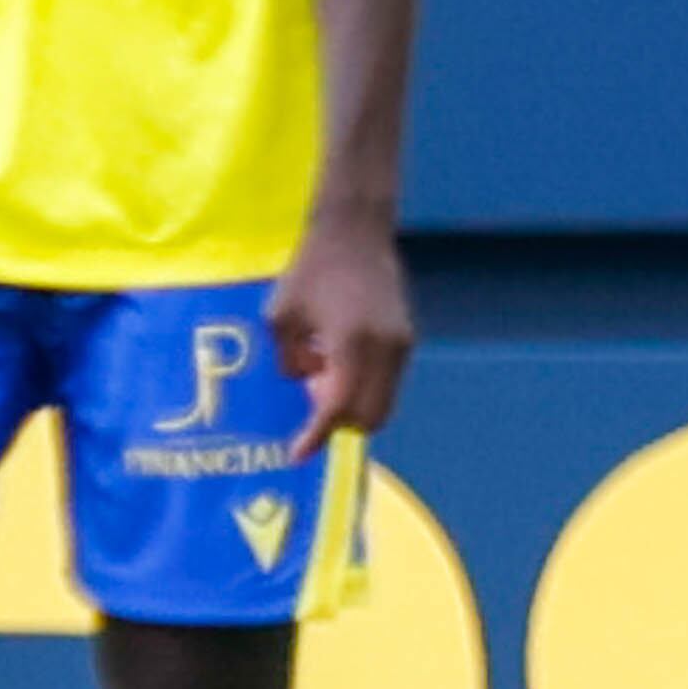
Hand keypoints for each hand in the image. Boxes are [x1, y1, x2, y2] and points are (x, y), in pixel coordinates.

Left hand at [271, 209, 413, 454]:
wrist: (355, 234)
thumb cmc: (310, 271)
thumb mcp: (281, 319)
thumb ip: (291, 361)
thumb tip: (309, 381)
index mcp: (350, 344)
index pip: (336, 407)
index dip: (315, 436)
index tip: (296, 454)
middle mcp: (385, 349)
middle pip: (369, 416)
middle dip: (338, 421)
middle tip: (312, 394)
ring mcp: (401, 345)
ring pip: (383, 403)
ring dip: (353, 403)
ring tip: (326, 371)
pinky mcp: (407, 338)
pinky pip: (388, 382)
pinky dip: (364, 386)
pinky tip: (341, 357)